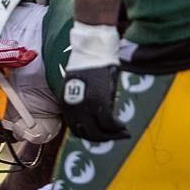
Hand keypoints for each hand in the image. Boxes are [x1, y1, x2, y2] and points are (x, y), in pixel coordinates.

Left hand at [60, 22, 127, 141]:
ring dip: (112, 136)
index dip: (90, 136)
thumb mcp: (77, 86)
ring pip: (99, 132)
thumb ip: (81, 102)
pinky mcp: (100, 101)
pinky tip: (123, 126)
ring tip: (123, 133)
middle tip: (115, 138)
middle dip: (102, 139)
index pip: (77, 130)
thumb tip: (92, 116)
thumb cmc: (87, 64)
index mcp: (66, 105)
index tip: (101, 136)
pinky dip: (117, 127)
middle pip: (87, 134)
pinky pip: (109, 122)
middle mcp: (74, 109)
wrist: (92, 50)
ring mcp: (86, 106)